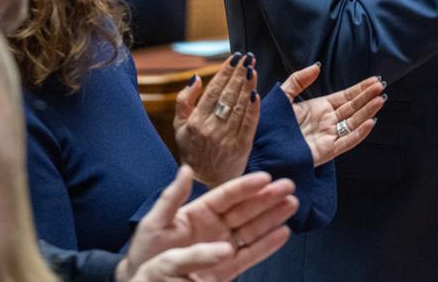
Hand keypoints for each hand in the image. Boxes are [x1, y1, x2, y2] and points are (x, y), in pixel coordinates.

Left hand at [121, 166, 296, 281]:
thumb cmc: (145, 253)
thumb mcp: (154, 223)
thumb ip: (171, 198)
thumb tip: (184, 169)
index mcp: (198, 212)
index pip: (227, 196)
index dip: (246, 186)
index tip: (266, 177)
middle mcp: (215, 227)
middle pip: (246, 209)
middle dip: (267, 198)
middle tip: (288, 186)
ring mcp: (222, 248)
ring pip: (253, 230)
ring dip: (273, 217)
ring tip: (292, 205)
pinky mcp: (226, 269)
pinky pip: (250, 255)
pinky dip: (268, 245)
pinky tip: (283, 233)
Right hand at [174, 53, 258, 185]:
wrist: (205, 183)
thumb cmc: (192, 151)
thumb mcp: (179, 127)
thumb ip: (184, 101)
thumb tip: (196, 78)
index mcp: (196, 121)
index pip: (213, 90)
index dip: (225, 72)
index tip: (234, 57)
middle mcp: (211, 128)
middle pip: (228, 95)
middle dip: (239, 73)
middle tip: (248, 57)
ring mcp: (227, 138)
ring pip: (240, 106)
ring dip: (248, 85)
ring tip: (253, 69)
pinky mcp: (241, 147)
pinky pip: (249, 123)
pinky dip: (253, 107)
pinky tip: (257, 93)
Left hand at [280, 64, 384, 166]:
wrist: (261, 147)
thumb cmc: (270, 123)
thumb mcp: (284, 95)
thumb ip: (299, 79)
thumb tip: (317, 66)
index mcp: (319, 108)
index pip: (345, 97)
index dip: (360, 89)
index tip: (374, 81)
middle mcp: (327, 122)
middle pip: (353, 108)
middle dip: (368, 97)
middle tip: (381, 86)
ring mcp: (328, 136)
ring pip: (354, 122)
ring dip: (368, 111)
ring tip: (380, 99)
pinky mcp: (326, 150)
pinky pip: (347, 141)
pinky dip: (359, 133)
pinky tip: (370, 122)